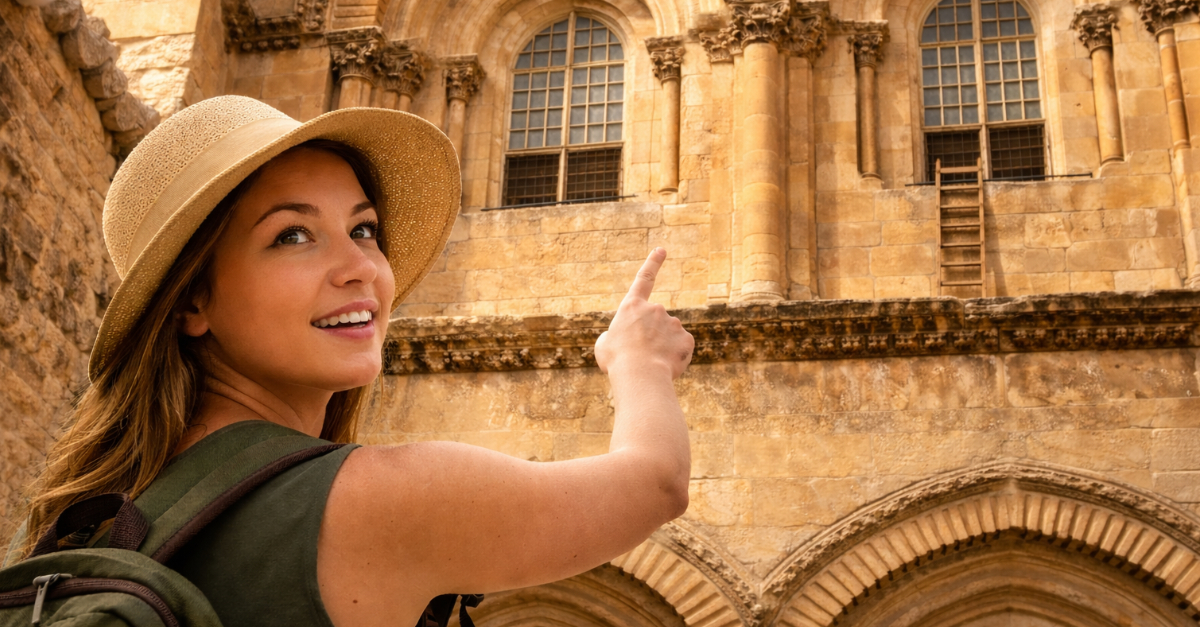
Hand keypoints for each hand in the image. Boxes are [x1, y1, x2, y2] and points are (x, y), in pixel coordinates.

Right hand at [595, 248, 693, 378]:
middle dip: (651, 339)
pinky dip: (674, 358)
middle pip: (655, 323)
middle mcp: (655, 309)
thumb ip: (616, 337)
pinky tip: (665, 366)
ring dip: (661, 349)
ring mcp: (673, 323)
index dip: (653, 263)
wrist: (639, 374)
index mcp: (632, 306)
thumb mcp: (604, 346)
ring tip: (650, 363)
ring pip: (669, 337)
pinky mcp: (687, 338)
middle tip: (639, 356)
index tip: (662, 250)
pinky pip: (681, 348)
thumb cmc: (617, 360)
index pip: (644, 279)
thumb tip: (626, 340)